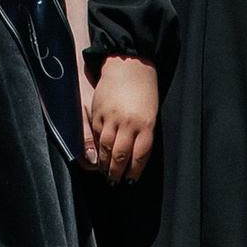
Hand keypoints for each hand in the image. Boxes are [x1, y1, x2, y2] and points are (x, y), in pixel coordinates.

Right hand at [87, 56, 159, 184]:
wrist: (129, 65)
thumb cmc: (144, 91)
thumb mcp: (151, 114)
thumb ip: (143, 136)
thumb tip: (133, 159)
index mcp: (146, 125)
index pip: (139, 156)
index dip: (134, 171)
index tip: (130, 180)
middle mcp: (128, 123)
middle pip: (120, 155)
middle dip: (116, 171)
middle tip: (114, 181)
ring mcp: (111, 117)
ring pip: (105, 148)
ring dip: (104, 163)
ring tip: (104, 172)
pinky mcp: (98, 112)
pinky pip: (95, 135)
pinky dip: (95, 147)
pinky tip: (96, 155)